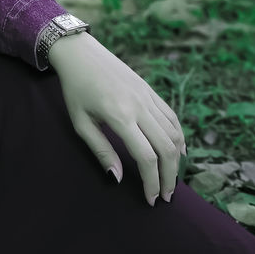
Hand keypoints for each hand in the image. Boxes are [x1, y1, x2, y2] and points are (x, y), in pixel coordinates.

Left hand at [50, 33, 185, 205]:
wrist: (80, 53)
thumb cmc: (75, 90)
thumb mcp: (80, 123)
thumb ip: (101, 151)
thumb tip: (118, 179)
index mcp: (120, 116)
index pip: (146, 157)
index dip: (151, 182)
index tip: (151, 199)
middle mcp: (139, 107)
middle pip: (166, 148)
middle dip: (169, 177)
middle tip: (166, 196)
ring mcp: (148, 97)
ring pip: (174, 134)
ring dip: (177, 160)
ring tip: (171, 179)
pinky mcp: (151, 91)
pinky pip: (172, 117)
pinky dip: (179, 137)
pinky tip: (178, 152)